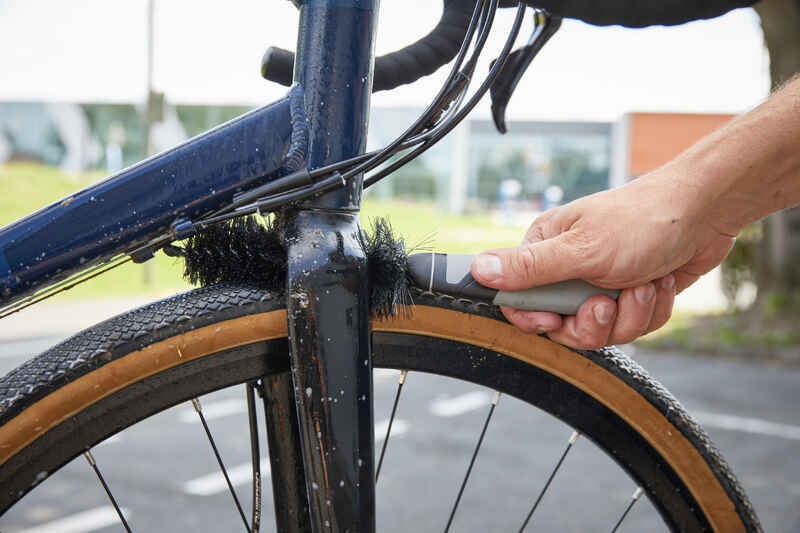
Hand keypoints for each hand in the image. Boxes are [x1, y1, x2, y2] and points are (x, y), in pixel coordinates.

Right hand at [470, 166, 735, 348]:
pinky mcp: (630, 295)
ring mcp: (601, 283)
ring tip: (643, 283)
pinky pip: (631, 326)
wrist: (706, 213)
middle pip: (562, 326)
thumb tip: (478, 270)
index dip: (537, 319)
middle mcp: (569, 268)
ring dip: (629, 314)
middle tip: (608, 301)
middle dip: (594, 321)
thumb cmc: (643, 220)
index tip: (555, 319)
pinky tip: (658, 283)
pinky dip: (649, 310)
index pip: (519, 301)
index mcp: (546, 250)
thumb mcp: (581, 249)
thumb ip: (529, 266)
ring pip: (601, 331)